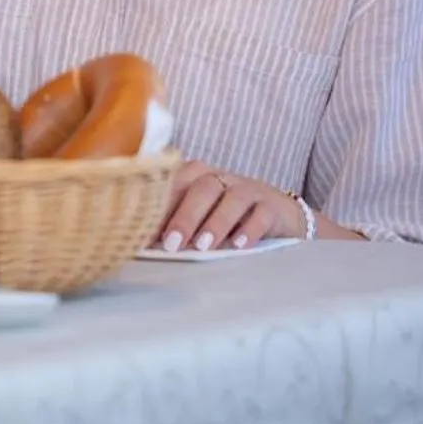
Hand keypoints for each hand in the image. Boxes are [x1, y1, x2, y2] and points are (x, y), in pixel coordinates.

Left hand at [155, 159, 303, 251]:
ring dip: (216, 222)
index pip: (175, 183)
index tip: (144, 233)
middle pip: (201, 188)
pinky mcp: (273, 205)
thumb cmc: (227, 217)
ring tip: (203, 247)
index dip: (159, 207)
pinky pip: (262, 213)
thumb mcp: (200, 216)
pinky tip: (239, 245)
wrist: (278, 215)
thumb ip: (176, 222)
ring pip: (232, 198)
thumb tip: (144, 244)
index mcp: (197, 176)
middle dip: (185, 216)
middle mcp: (222, 178)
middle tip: (172, 243)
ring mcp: (249, 189)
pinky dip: (250, 228)